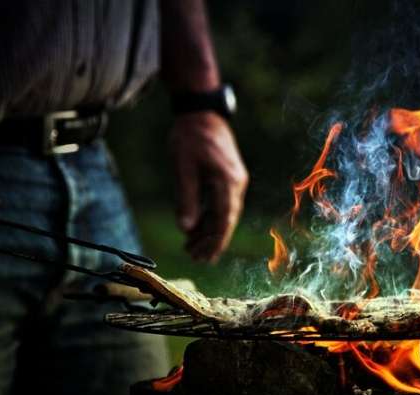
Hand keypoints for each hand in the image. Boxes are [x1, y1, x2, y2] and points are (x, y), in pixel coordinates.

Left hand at [170, 112, 247, 261]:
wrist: (202, 112)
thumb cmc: (190, 136)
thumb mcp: (183, 168)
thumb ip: (186, 198)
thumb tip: (186, 229)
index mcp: (227, 181)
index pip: (223, 220)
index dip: (214, 242)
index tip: (202, 257)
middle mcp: (236, 184)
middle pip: (226, 221)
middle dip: (211, 242)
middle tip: (195, 258)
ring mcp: (234, 181)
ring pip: (224, 214)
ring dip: (209, 231)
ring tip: (192, 248)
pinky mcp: (228, 178)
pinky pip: (222, 204)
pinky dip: (210, 217)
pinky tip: (197, 228)